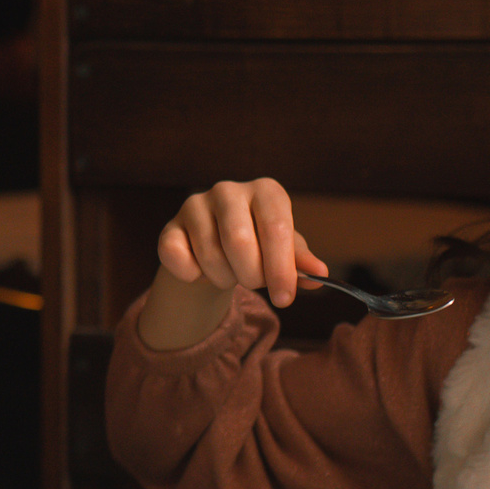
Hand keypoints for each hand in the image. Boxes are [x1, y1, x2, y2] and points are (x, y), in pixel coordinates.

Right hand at [140, 178, 329, 350]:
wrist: (216, 249)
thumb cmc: (259, 246)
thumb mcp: (285, 252)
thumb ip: (301, 262)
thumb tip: (319, 274)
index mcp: (265, 191)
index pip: (275, 227)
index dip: (281, 267)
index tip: (285, 298)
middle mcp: (229, 190)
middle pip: (240, 242)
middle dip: (251, 275)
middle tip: (254, 282)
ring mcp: (195, 205)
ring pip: (210, 256)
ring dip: (224, 279)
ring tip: (230, 274)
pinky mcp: (170, 226)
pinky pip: (179, 259)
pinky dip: (193, 276)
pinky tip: (201, 270)